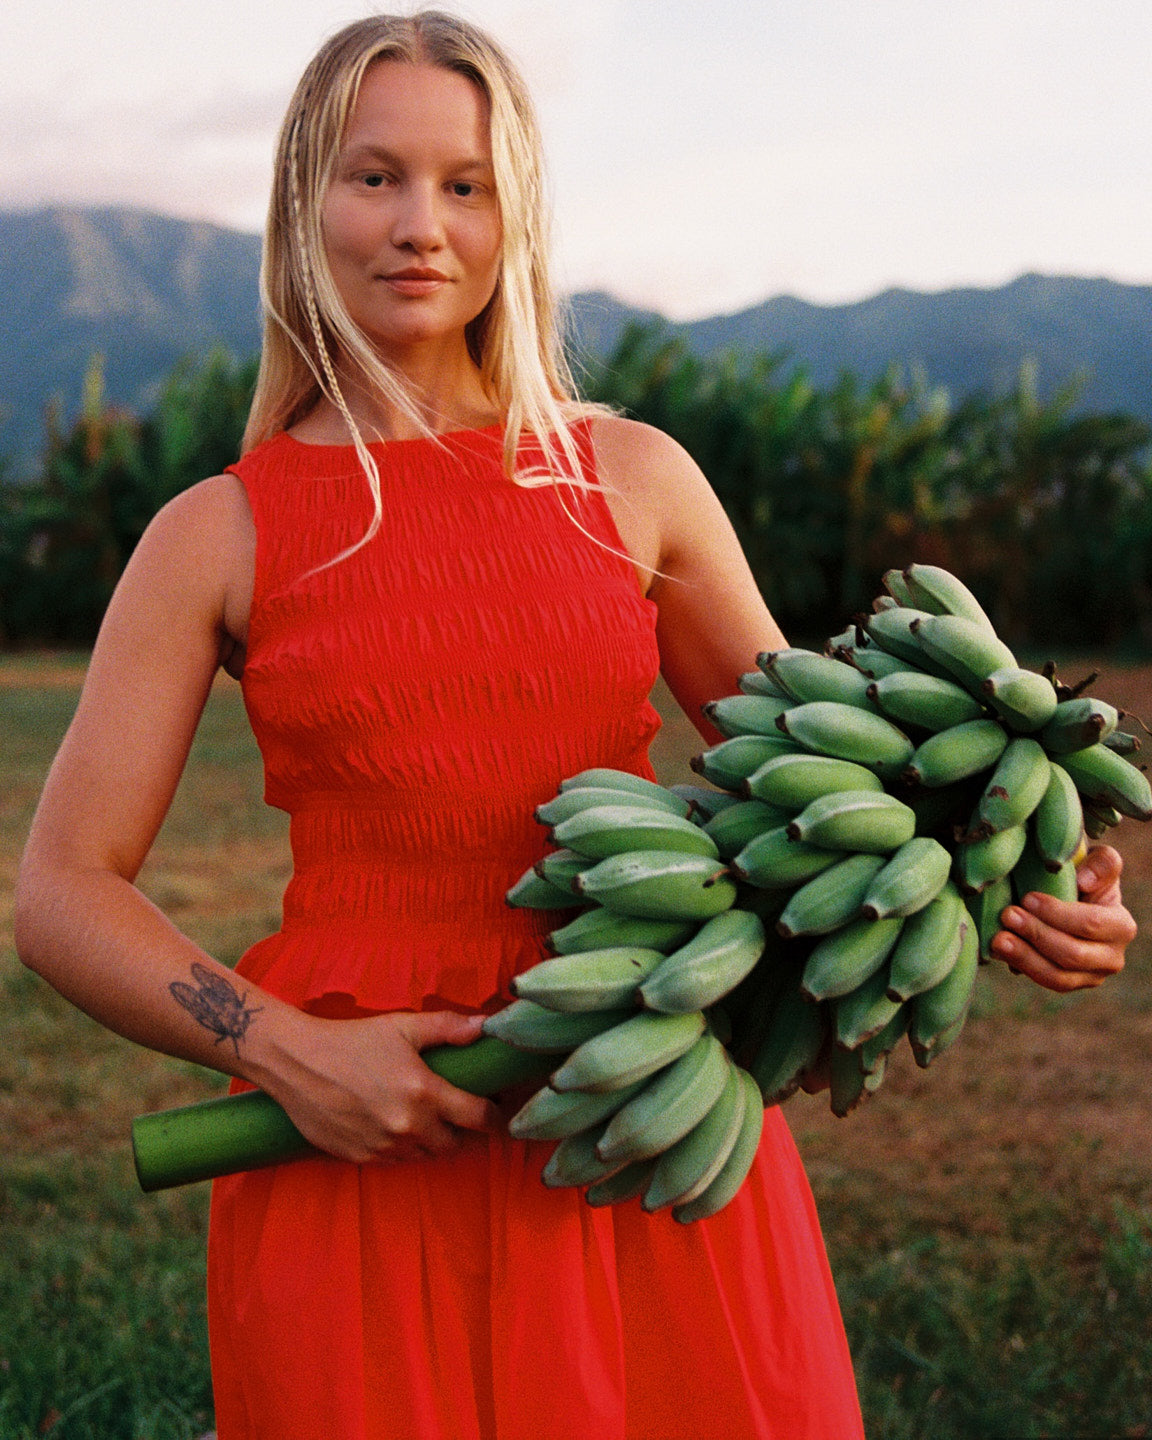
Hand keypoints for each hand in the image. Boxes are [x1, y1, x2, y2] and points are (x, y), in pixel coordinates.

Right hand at [257, 1009, 502, 1164]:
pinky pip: (395, 1161)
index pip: (478, 1118)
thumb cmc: (351, 1040)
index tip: (498, 1111)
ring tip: (424, 1116)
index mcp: (424, 1093)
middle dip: (461, 1130)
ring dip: (431, 1140)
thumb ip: (448, 1027)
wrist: (296, 1063)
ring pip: (424, 1155)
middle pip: (454, 1144)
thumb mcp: (402, 1026)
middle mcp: (407, 1127)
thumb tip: (485, 1026)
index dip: (494, 1116)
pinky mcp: (360, 1158)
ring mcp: (383, 1146)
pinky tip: (393, 1123)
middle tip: (457, 1111)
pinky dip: (402, 1147)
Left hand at [989, 844, 1136, 991]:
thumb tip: (1083, 882)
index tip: (1028, 898)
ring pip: (1058, 977)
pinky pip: (1045, 982)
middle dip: (1037, 934)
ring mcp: (1090, 977)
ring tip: (998, 939)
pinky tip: (999, 951)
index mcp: (1121, 927)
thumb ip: (1101, 864)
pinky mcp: (1068, 984)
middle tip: (1007, 915)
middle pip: (1073, 954)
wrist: (1071, 902)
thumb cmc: (1083, 877)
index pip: (1091, 924)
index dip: (1058, 913)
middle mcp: (1112, 958)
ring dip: (1024, 957)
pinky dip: (1021, 966)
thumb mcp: (1097, 863)